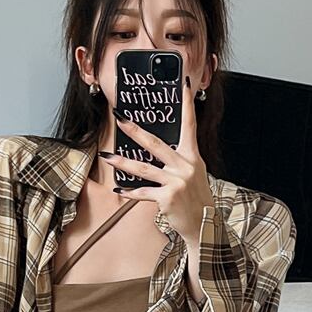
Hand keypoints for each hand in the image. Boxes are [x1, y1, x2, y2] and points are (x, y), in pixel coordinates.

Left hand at [98, 75, 214, 242]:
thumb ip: (180, 160)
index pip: (190, 125)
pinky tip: (119, 189)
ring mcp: (177, 182)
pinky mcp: (168, 198)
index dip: (187, 104)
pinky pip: (144, 192)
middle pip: (156, 144)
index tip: (184, 85)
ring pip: (144, 169)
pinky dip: (130, 192)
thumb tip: (158, 147)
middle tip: (120, 119)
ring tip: (107, 157)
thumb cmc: (196, 199)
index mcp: (193, 157)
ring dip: (122, 163)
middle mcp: (186, 167)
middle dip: (135, 130)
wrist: (204, 226)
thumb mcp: (193, 174)